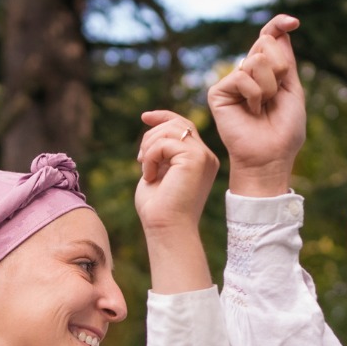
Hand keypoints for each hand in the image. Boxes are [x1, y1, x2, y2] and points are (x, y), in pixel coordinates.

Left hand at [135, 111, 219, 232]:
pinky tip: (149, 176)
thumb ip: (161, 152)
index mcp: (200, 160)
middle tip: (140, 160)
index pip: (184, 126)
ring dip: (149, 147)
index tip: (144, 117)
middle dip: (151, 136)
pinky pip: (165, 142)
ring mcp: (203, 157)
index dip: (164, 116)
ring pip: (171, 130)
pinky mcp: (196, 159)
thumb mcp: (158, 173)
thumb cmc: (158, 209)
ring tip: (145, 169)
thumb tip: (152, 129)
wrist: (166, 229)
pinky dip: (150, 156)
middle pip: (176, 124)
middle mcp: (206, 157)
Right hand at [208, 14, 305, 195]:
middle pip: (266, 44)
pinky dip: (254, 95)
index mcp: (266, 72)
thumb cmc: (283, 131)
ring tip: (262, 108)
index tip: (294, 22)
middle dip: (279, 69)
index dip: (278, 25)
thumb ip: (286, 61)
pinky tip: (250, 112)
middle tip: (275, 95)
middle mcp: (247, 73)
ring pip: (256, 60)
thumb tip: (280, 30)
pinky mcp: (218, 92)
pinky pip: (242, 76)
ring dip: (269, 87)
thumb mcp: (293, 90)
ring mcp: (231, 82)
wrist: (270, 157)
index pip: (269, 39)